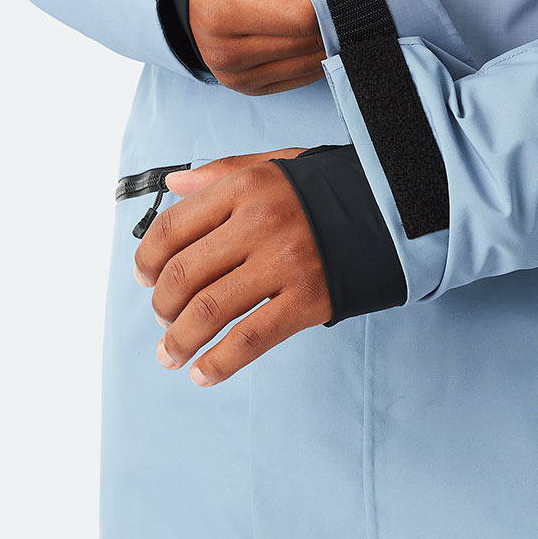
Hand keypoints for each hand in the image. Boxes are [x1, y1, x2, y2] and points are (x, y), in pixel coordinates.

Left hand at [132, 149, 332, 386]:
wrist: (393, 211)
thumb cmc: (328, 189)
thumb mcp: (275, 165)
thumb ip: (222, 172)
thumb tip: (174, 183)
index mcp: (245, 188)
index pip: (172, 229)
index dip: (147, 260)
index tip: (144, 278)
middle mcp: (259, 223)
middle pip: (183, 275)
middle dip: (162, 307)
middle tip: (162, 321)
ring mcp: (284, 263)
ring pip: (209, 311)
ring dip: (179, 341)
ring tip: (170, 354)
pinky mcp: (308, 300)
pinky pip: (251, 339)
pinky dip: (219, 363)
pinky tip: (203, 374)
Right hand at [190, 0, 370, 94]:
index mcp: (220, 11)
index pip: (304, 16)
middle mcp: (226, 54)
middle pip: (314, 40)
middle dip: (343, 1)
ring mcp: (239, 76)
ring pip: (317, 59)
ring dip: (338, 22)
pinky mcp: (252, 85)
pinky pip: (307, 72)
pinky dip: (321, 40)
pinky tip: (316, 8)